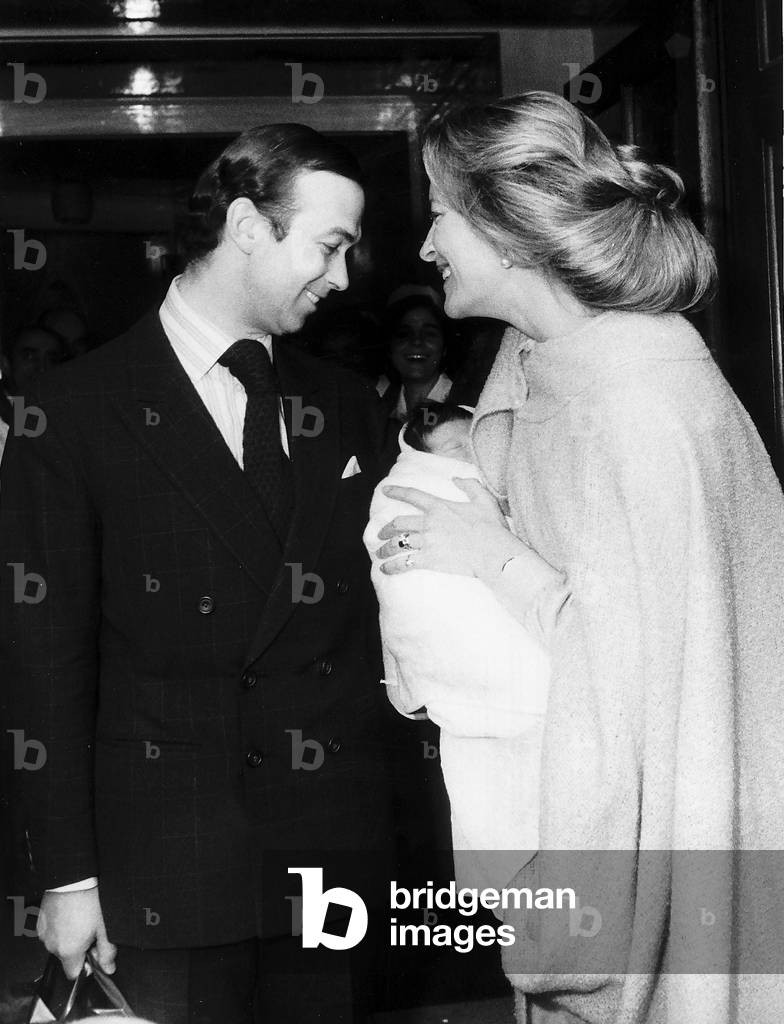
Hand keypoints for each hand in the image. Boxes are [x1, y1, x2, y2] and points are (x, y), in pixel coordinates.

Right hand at [38, 887, 116, 978]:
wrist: (72, 878)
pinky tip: (71, 912)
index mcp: (68, 951)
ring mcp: (43, 933)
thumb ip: (107, 951)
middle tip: (91, 928)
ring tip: (81, 917)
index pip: (73, 974)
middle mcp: (52, 946)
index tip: (94, 951)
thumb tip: (109, 969)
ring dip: (69, 936)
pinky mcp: (40, 921)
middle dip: (79, 948)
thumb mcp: (104, 926)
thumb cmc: (89, 900)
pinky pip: (51, 931)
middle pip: (67, 957)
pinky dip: (60, 926)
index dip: (86, 965)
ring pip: (59, 943)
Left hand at [376, 477, 520, 577]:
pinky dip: (392, 566)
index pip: (413, 495)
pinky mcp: (429, 560)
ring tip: (380, 553)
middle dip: (385, 528)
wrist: (494, 553)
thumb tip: (456, 478)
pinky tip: (385, 570)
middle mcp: (429, 523)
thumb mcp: (484, 499)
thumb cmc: (492, 527)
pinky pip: (404, 562)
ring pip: (397, 543)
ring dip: (385, 549)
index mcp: (440, 507)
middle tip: (380, 533)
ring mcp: (428, 542)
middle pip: (398, 523)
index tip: (385, 490)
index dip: (396, 491)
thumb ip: (470, 485)